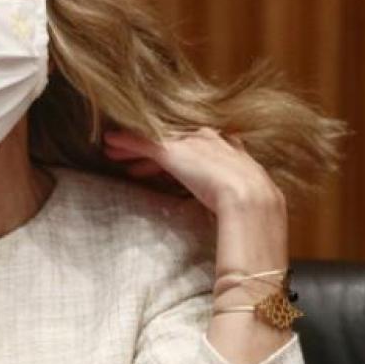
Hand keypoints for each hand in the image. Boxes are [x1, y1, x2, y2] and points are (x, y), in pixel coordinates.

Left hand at [103, 127, 283, 217]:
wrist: (252, 202)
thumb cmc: (255, 209)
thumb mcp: (246, 201)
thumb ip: (237, 205)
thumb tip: (237, 223)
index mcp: (232, 152)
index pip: (199, 149)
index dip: (182, 158)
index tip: (167, 168)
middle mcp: (212, 141)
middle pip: (176, 141)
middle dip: (155, 149)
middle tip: (134, 159)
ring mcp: (192, 144)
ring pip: (157, 140)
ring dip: (135, 147)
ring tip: (116, 154)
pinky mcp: (173, 151)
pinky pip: (143, 143)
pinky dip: (126, 142)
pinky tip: (110, 142)